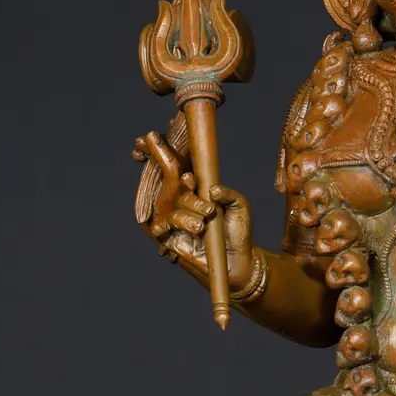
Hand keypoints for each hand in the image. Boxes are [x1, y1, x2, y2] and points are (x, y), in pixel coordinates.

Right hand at [133, 131, 253, 285]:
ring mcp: (173, 216)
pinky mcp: (169, 237)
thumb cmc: (237, 230)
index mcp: (195, 187)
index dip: (165, 149)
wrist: (237, 260)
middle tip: (177, 159)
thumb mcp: (239, 205)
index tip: (155, 135)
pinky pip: (167, 224)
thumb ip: (228, 193)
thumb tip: (211, 190)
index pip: (179, 164)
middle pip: (167, 176)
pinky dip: (179, 222)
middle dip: (163, 157)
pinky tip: (190, 225)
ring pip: (174, 203)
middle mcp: (181, 198)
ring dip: (191, 208)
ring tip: (209, 214)